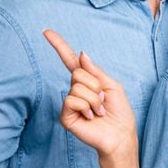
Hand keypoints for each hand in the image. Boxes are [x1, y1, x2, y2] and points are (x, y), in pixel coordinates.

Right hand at [44, 29, 137, 161]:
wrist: (120, 135)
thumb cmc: (119, 112)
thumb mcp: (111, 86)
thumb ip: (95, 71)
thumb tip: (81, 54)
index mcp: (87, 81)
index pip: (69, 60)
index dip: (59, 45)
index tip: (46, 32)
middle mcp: (75, 90)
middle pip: (78, 72)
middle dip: (95, 85)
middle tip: (102, 100)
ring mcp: (69, 103)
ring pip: (77, 86)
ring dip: (94, 99)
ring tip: (99, 111)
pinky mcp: (66, 116)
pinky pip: (71, 99)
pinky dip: (86, 106)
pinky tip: (91, 117)